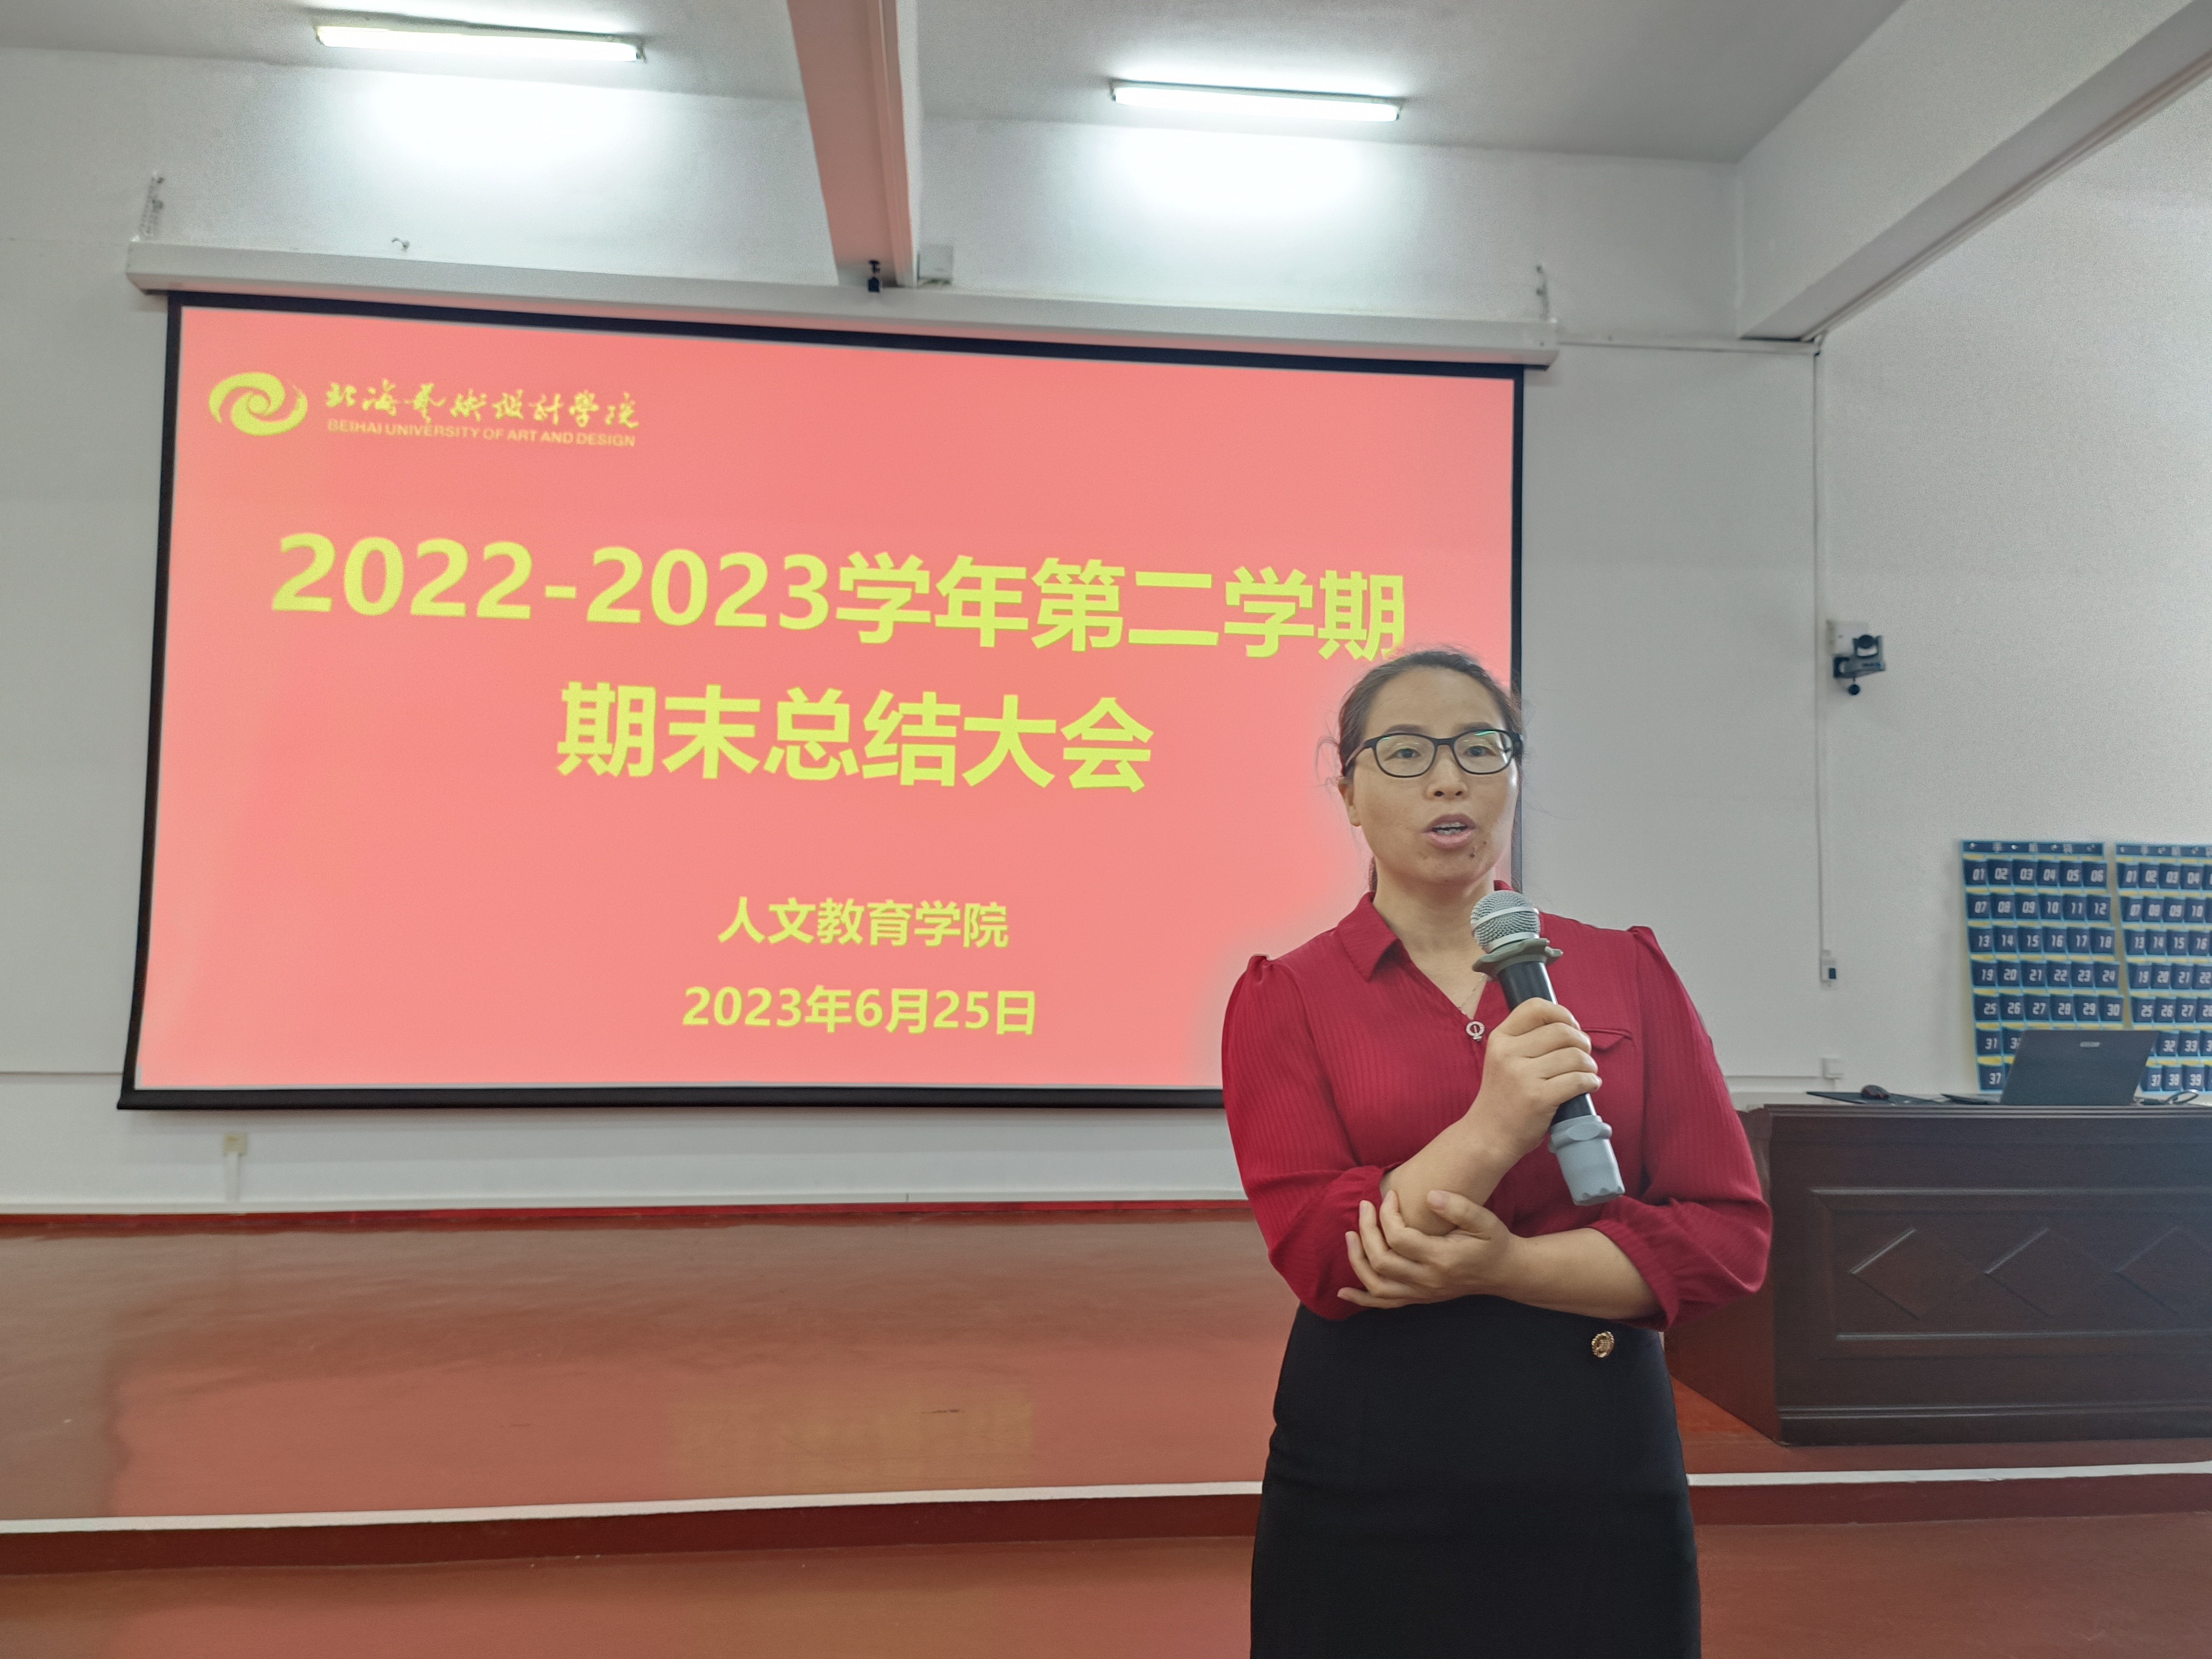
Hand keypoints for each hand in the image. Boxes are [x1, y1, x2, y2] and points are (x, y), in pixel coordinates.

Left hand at [1340, 1188, 1520, 1309]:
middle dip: (1367, 1231)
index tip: (1390, 1196)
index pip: (1400, 1238)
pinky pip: (1385, 1304)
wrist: (1503, 1273)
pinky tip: (1343, 1292)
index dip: (1388, 1215)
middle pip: (1382, 1261)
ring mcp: (1422, 1293)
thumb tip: (1430, 1195)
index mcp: (1442, 1258)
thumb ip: (1459, 1207)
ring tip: (1350, 1236)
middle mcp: (1428, 1280)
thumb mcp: (1484, 1220)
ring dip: (1357, 1261)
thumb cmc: (1493, 1242)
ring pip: (1378, 1285)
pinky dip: (1362, 1299)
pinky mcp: (1419, 1298)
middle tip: (1365, 1206)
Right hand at [1464, 997, 1598, 1163]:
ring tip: (1587, 1073)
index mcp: (1500, 1039)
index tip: (1571, 1028)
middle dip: (1582, 1042)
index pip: (1535, 1007)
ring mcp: (1522, 1076)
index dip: (1562, 1013)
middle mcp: (1508, 1053)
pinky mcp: (1538, 1098)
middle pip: (1562, 1031)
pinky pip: (1578, 1080)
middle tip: (1583, 1055)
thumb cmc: (1503, 1098)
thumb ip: (1527, 1042)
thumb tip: (1570, 1028)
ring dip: (1589, 1064)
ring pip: (1574, 1056)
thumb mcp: (1503, 1060)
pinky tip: (1589, 1086)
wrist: (1488, 1136)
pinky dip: (1591, 1081)